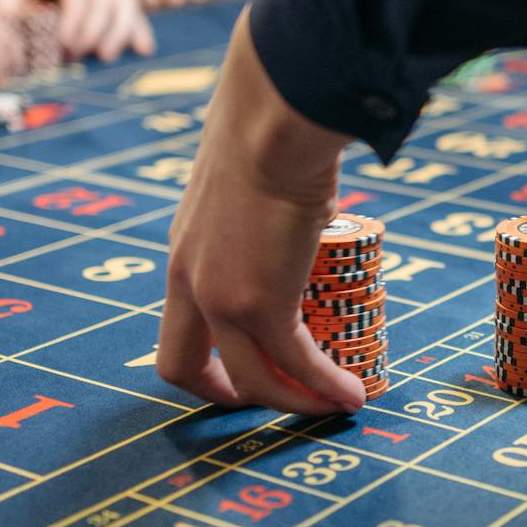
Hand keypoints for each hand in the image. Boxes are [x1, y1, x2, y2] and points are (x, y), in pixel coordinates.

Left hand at [0, 0, 153, 63]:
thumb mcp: (0, 0)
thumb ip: (14, 17)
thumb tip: (34, 39)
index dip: (75, 19)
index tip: (65, 46)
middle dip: (93, 30)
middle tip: (76, 56)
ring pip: (124, 0)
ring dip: (119, 31)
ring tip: (105, 56)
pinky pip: (132, 9)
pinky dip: (139, 29)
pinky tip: (142, 49)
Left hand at [157, 14, 367, 415]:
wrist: (274, 124)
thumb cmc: (268, 133)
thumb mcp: (244, 183)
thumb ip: (257, 206)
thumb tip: (298, 197)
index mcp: (182, 255)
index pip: (175, 329)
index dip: (203, 364)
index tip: (240, 373)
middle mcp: (189, 284)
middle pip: (184, 369)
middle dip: (227, 396)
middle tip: (278, 401)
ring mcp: (222, 299)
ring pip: (252, 379)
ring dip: (295, 401)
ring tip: (337, 403)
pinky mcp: (264, 303)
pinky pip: (297, 363)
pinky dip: (324, 386)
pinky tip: (351, 392)